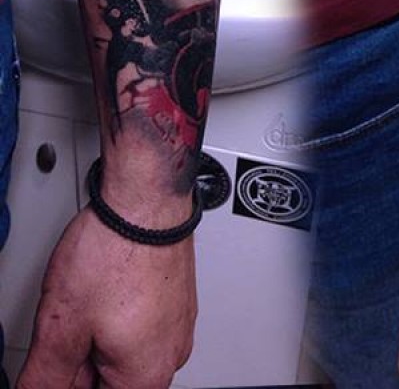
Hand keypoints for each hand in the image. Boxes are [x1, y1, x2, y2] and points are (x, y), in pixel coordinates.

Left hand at [17, 208, 196, 388]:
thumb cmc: (115, 253)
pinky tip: (98, 297)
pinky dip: (116, 322)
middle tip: (62, 337)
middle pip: (114, 382)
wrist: (146, 202)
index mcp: (146, 375)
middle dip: (81, 369)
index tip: (57, 367)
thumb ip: (45, 379)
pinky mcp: (178, 302)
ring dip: (97, 345)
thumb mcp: (60, 327)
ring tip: (79, 309)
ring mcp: (179, 326)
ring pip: (126, 356)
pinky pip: (143, 330)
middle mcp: (172, 356)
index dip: (66, 385)